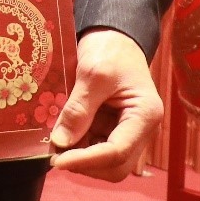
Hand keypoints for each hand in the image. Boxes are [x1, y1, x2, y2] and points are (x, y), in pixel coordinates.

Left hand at [48, 28, 162, 181]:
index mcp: (145, 115)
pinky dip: (79, 146)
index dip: (86, 160)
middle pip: (115, 165)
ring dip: (80, 157)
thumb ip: (79, 108)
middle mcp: (142, 130)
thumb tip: (61, 142)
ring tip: (57, 141)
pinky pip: (97, 148)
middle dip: (84, 163)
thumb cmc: (110, 48)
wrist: (114, 35)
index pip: (117, 152)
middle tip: (54, 153)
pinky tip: (64, 133)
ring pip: (105, 162)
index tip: (57, 160)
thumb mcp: (93, 73)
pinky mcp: (114, 129)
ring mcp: (128, 131)